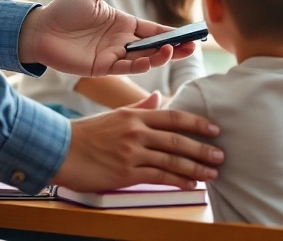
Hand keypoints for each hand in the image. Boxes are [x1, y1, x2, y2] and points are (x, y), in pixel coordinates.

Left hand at [18, 0, 197, 75]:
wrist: (38, 29)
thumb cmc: (62, 9)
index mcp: (123, 23)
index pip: (154, 29)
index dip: (172, 33)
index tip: (191, 34)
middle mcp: (122, 41)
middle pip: (154, 47)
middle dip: (174, 48)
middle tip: (192, 47)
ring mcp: (113, 55)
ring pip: (143, 59)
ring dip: (160, 57)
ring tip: (173, 50)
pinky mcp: (101, 67)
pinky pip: (125, 68)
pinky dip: (139, 66)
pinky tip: (151, 61)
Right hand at [51, 93, 224, 190]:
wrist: (61, 150)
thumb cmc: (86, 134)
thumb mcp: (114, 115)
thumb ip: (138, 107)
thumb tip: (157, 98)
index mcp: (135, 116)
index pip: (174, 117)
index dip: (197, 123)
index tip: (215, 129)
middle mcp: (137, 132)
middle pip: (178, 140)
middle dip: (202, 149)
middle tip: (221, 155)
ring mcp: (132, 152)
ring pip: (172, 160)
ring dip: (196, 168)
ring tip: (212, 173)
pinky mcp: (126, 172)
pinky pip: (158, 176)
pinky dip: (177, 181)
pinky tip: (190, 184)